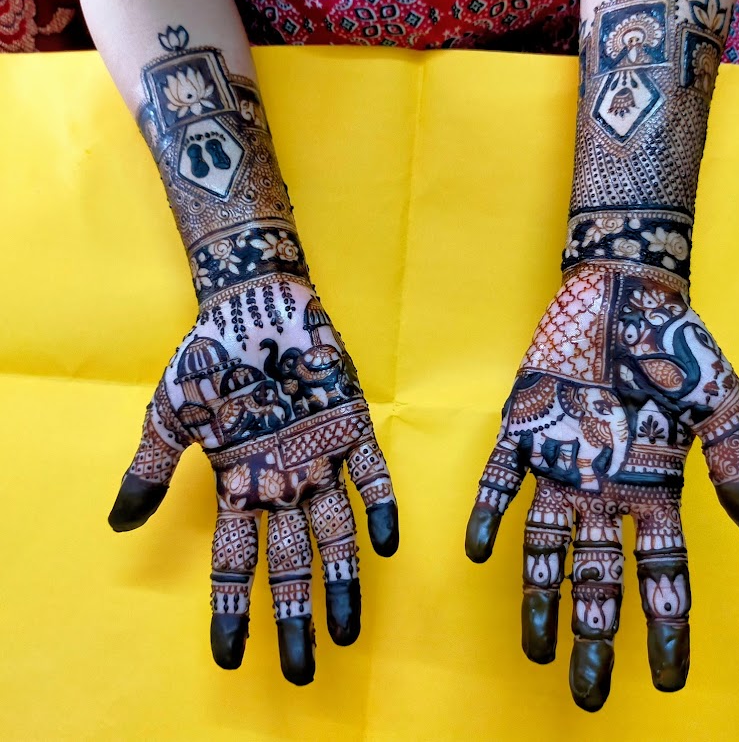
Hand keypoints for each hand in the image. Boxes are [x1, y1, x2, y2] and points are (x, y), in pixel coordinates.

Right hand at [109, 281, 397, 684]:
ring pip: (334, 531)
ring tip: (348, 629)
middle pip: (289, 561)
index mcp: (240, 483)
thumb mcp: (170, 414)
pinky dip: (379, 504)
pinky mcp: (351, 426)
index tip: (234, 659)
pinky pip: (372, 474)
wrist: (253, 305)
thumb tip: (118, 524)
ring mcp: (320, 457)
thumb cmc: (210, 358)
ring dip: (342, 577)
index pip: (235, 561)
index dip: (234, 610)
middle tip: (306, 669)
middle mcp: (283, 481)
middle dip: (295, 613)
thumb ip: (150, 467)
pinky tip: (386, 542)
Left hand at [465, 267, 738, 710]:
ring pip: (545, 545)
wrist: (621, 294)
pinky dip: (490, 516)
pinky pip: (500, 483)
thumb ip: (736, 467)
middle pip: (598, 577)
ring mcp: (559, 463)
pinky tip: (481, 554)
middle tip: (586, 692)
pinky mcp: (523, 430)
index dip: (667, 628)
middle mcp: (601, 488)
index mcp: (651, 487)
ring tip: (536, 648)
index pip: (662, 574)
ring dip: (539, 594)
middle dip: (593, 633)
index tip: (669, 680)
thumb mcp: (719, 407)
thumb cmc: (673, 346)